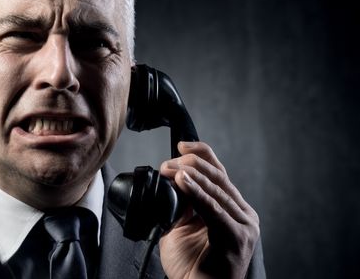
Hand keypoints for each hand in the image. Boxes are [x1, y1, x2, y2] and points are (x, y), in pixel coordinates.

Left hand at [158, 141, 259, 278]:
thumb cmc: (191, 265)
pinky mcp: (237, 238)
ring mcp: (244, 226)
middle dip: (190, 164)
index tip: (181, 145)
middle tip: (166, 164)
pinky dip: (197, 193)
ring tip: (170, 168)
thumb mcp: (184, 226)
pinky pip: (214, 209)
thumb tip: (173, 179)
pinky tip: (183, 181)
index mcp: (234, 209)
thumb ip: (183, 203)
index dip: (202, 154)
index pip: (220, 173)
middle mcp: (244, 214)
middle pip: (218, 177)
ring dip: (189, 176)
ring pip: (217, 190)